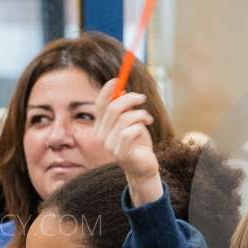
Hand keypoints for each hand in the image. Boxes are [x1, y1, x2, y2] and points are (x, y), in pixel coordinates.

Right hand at [95, 77, 161, 204]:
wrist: (144, 167)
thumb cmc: (138, 143)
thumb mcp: (131, 122)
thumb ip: (125, 109)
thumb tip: (121, 91)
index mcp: (102, 127)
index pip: (100, 105)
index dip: (107, 91)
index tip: (118, 79)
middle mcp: (102, 136)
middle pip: (113, 108)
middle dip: (130, 99)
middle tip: (142, 98)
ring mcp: (110, 146)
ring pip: (125, 119)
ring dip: (140, 114)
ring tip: (147, 119)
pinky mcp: (122, 154)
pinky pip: (129, 133)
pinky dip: (139, 127)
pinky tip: (144, 130)